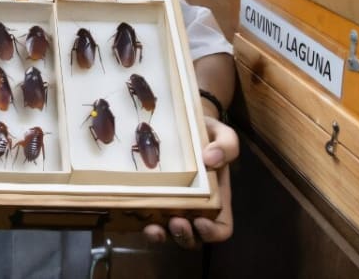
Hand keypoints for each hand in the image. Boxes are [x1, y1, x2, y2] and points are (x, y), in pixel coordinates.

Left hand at [144, 116, 237, 247]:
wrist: (179, 122)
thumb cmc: (205, 132)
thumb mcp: (221, 134)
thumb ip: (226, 145)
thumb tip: (211, 159)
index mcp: (216, 199)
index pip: (220, 229)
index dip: (212, 233)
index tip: (201, 222)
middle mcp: (194, 208)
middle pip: (192, 238)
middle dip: (183, 236)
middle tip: (175, 222)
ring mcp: (170, 206)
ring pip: (167, 234)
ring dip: (161, 236)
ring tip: (152, 227)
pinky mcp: (149, 199)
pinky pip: (145, 218)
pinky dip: (139, 221)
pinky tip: (132, 212)